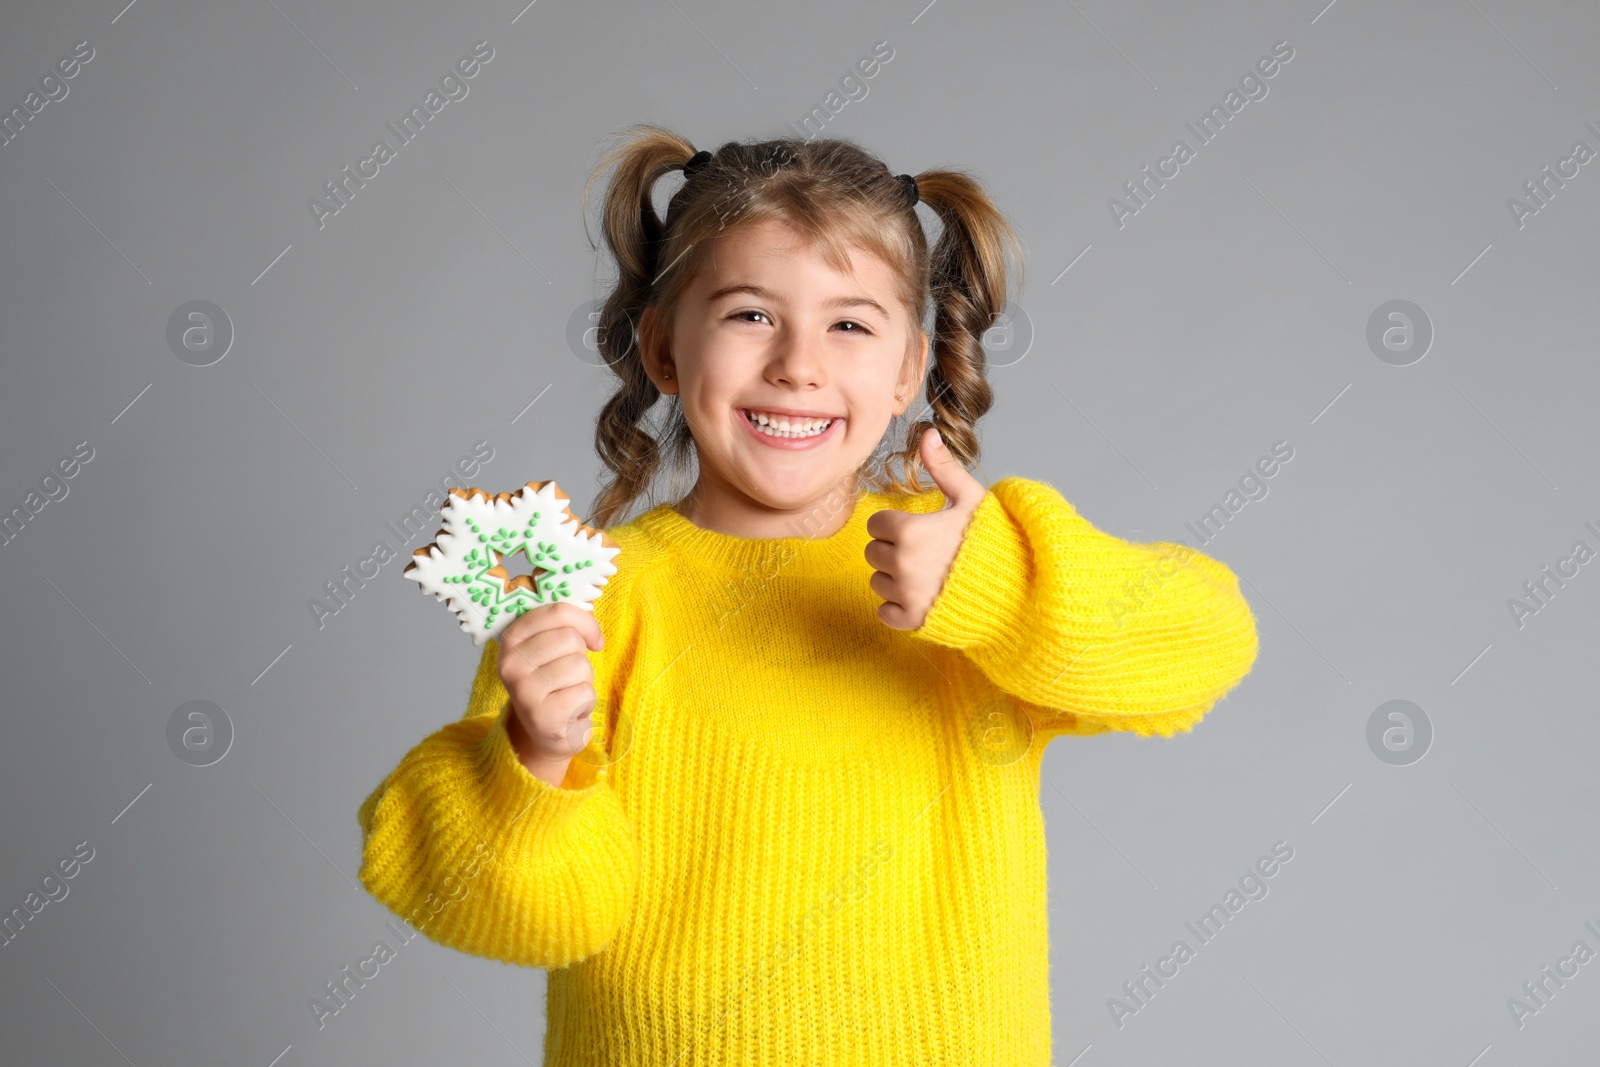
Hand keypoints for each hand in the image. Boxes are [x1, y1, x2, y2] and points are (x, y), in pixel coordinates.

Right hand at [497, 602, 605, 775]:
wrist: (546, 730)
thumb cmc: (554, 680)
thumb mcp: (550, 646)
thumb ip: (562, 622)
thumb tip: (588, 607)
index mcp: (512, 638)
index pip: (558, 611)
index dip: (585, 622)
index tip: (592, 639)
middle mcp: (511, 664)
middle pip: (570, 639)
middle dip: (581, 656)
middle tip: (569, 674)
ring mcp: (524, 692)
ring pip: (579, 666)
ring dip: (584, 680)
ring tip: (568, 691)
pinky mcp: (543, 717)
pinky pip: (584, 693)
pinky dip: (586, 701)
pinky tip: (571, 709)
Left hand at [864, 426, 986, 629]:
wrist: (1017, 587)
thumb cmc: (994, 540)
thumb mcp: (971, 499)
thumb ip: (943, 468)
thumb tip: (928, 433)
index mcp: (909, 531)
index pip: (876, 524)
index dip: (896, 524)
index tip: (919, 528)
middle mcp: (901, 564)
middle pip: (873, 552)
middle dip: (893, 550)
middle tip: (924, 551)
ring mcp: (906, 595)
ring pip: (877, 582)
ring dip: (895, 578)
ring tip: (927, 573)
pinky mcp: (912, 621)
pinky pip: (884, 612)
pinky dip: (898, 606)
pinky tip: (923, 596)